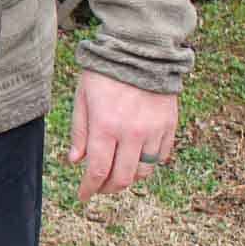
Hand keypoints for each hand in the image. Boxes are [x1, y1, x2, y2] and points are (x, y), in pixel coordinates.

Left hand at [68, 69, 177, 202]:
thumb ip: (79, 132)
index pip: (98, 171)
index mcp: (106, 126)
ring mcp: (154, 130)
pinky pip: (162, 156)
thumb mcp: (82, 98)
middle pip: (123, 178)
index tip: (82, 196)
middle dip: (108, 187)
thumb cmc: (105, 71)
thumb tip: (75, 161)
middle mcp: (132, 133)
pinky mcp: (169, 125)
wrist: (140, 49)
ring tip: (118, 171)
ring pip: (144, 171)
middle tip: (99, 186)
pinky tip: (137, 157)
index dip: (89, 188)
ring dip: (129, 177)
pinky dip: (149, 163)